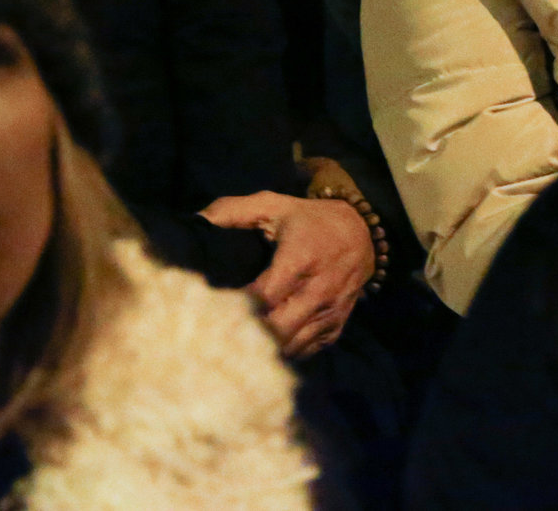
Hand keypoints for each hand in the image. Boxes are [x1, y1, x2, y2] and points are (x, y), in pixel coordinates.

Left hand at [200, 191, 372, 359]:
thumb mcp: (273, 205)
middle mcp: (318, 290)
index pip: (264, 296)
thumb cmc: (308, 220)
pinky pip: (306, 351)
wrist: (361, 234)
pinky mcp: (335, 327)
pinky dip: (284, 352)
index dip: (237, 307)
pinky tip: (262, 347)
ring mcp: (329, 312)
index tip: (211, 309)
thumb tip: (196, 221)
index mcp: (300, 259)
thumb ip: (234, 211)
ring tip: (233, 345)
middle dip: (247, 335)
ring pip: (291, 345)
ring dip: (263, 348)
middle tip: (217, 334)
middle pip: (278, 329)